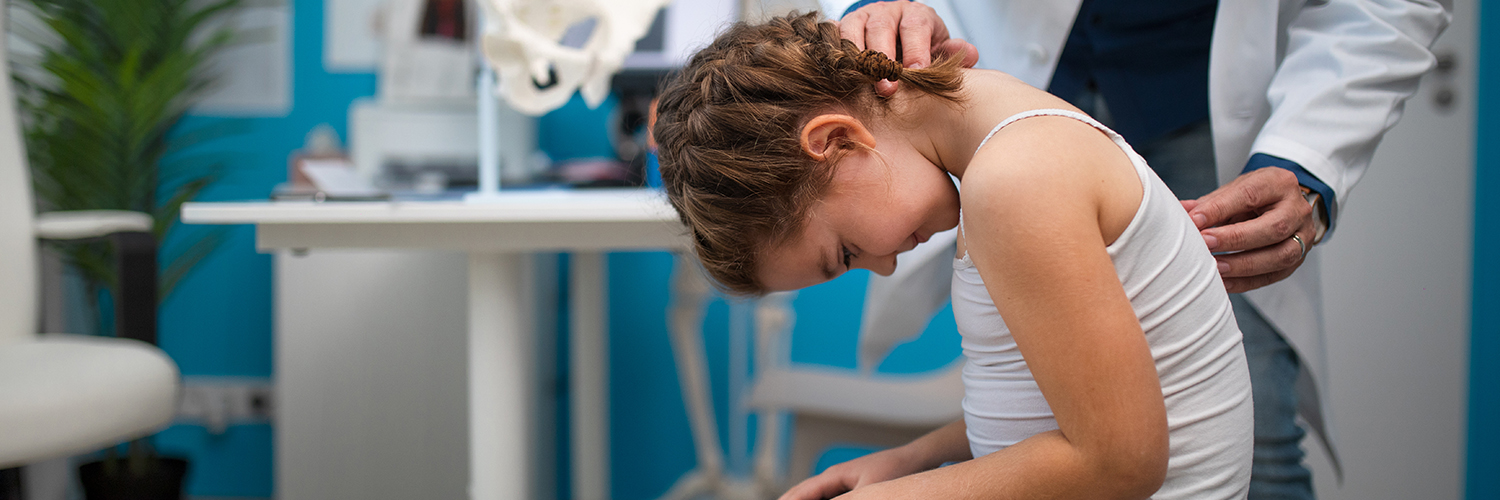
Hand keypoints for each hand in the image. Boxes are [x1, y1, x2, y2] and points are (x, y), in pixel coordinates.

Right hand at [777, 446, 921, 499]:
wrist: (915, 459)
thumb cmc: (895, 471)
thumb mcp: (867, 490)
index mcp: (835, 475)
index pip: (801, 493)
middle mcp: (836, 477)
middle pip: (804, 493)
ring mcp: (844, 481)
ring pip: (815, 495)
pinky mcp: (854, 486)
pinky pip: (829, 496)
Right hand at [839, 0, 978, 96]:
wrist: (895, 40)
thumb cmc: (918, 51)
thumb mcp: (938, 51)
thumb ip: (952, 55)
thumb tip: (971, 55)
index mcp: (915, 14)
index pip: (916, 26)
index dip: (916, 49)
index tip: (916, 72)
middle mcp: (886, 12)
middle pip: (881, 27)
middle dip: (883, 58)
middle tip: (887, 88)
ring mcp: (860, 18)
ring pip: (853, 31)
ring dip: (857, 59)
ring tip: (862, 83)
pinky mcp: (840, 28)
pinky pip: (833, 37)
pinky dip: (834, 54)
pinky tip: (838, 74)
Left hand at [1181, 167, 1316, 293]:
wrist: (1283, 205)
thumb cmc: (1256, 196)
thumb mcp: (1235, 190)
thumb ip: (1210, 203)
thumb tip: (1180, 212)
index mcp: (1280, 183)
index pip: (1251, 194)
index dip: (1220, 208)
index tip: (1194, 220)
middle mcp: (1297, 210)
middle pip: (1272, 228)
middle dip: (1235, 239)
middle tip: (1205, 244)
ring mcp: (1303, 237)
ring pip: (1279, 256)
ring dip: (1242, 265)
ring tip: (1214, 267)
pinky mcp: (1297, 260)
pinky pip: (1273, 276)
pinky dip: (1245, 281)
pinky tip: (1224, 282)